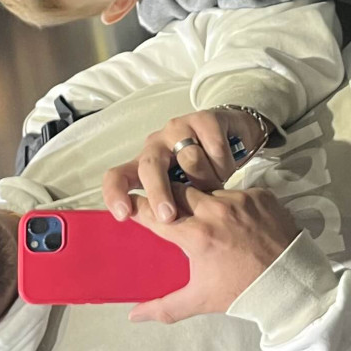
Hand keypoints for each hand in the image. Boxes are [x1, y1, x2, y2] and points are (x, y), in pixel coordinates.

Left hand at [102, 107, 270, 221]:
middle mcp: (157, 145)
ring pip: (190, 160)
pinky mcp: (203, 119)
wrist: (235, 138)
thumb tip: (164, 231)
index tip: (123, 214)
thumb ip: (170, 206)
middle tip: (169, 216)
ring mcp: (178, 129)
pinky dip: (224, 165)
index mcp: (145, 166)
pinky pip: (214, 148)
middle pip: (149, 167)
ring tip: (217, 186)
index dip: (115, 193)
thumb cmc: (204, 172)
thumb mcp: (184, 193)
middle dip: (157, 193)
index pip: (118, 176)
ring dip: (208, 180)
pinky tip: (226, 167)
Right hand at [130, 187, 298, 322]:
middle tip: (168, 210)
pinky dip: (230, 203)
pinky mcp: (260, 194)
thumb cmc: (242, 291)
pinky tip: (234, 220)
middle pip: (176, 191)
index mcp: (196, 234)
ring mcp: (239, 199)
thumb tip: (134, 316)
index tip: (130, 206)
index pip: (153, 211)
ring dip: (201, 201)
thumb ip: (163, 307)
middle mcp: (215, 210)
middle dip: (168, 199)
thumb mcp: (200, 300)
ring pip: (207, 189)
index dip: (138, 207)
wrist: (291, 284)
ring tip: (206, 218)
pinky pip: (236, 191)